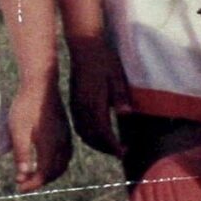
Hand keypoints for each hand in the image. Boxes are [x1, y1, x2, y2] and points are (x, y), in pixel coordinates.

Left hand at [7, 89, 72, 191]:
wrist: (41, 84)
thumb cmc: (26, 106)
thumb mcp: (18, 130)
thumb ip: (22, 154)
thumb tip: (23, 176)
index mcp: (50, 145)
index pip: (44, 173)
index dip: (32, 183)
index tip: (19, 186)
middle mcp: (62, 143)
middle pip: (55, 172)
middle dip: (41, 181)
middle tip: (24, 183)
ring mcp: (66, 136)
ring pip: (62, 164)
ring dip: (50, 173)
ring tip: (34, 175)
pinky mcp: (66, 130)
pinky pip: (65, 155)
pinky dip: (56, 164)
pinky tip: (45, 161)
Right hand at [66, 35, 129, 159]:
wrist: (84, 47)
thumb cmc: (104, 60)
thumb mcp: (116, 76)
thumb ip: (120, 96)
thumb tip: (126, 114)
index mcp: (94, 101)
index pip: (103, 131)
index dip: (113, 145)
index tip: (124, 153)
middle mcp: (82, 107)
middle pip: (92, 137)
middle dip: (106, 148)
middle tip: (121, 152)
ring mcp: (76, 106)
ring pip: (83, 134)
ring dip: (96, 144)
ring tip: (111, 146)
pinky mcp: (73, 103)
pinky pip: (78, 127)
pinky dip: (88, 136)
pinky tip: (97, 135)